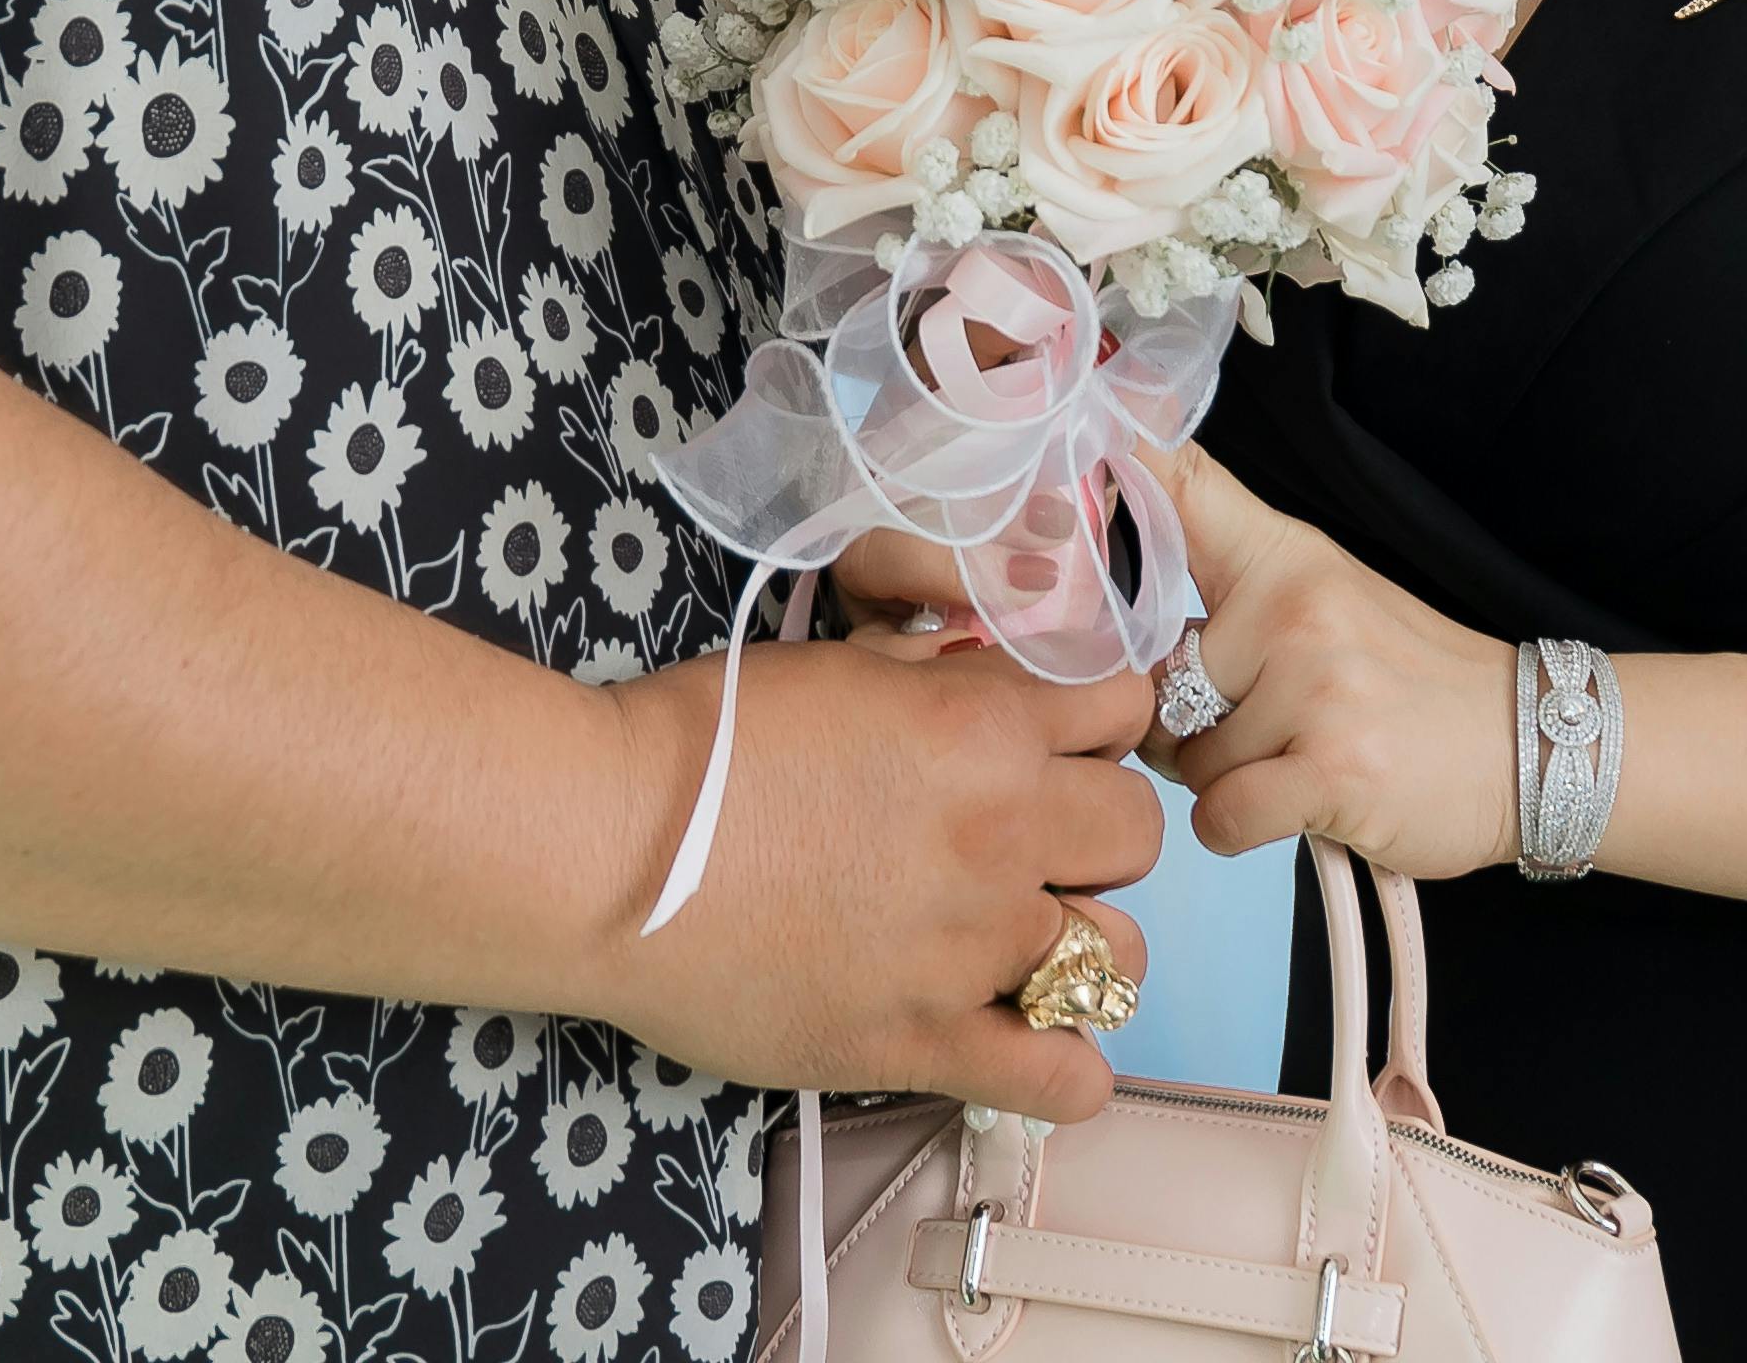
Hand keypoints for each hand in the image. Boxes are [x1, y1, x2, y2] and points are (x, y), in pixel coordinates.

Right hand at [581, 636, 1162, 1120]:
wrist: (610, 847)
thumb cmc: (703, 740)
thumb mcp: (845, 666)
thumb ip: (944, 677)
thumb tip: (998, 681)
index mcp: (985, 727)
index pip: (1126, 710)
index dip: (1092, 726)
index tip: (1048, 746)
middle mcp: (1002, 836)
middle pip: (1136, 834)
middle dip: (1093, 831)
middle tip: (1024, 843)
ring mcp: (971, 949)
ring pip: (1122, 955)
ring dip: (1082, 944)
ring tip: (1015, 942)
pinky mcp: (924, 1043)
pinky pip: (1063, 1079)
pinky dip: (1065, 1066)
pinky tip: (1023, 1038)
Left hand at [1154, 448, 1519, 882]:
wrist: (1529, 748)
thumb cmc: (1411, 683)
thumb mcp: (1330, 597)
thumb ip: (1234, 586)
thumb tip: (1121, 616)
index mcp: (1286, 557)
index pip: (1184, 486)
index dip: (1116, 460)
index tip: (1079, 430)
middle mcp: (1293, 610)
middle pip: (1157, 678)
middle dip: (1183, 723)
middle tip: (1255, 729)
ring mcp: (1314, 690)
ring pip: (1186, 759)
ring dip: (1224, 781)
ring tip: (1295, 763)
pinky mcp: (1330, 770)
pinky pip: (1220, 816)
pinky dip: (1240, 828)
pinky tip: (1295, 806)